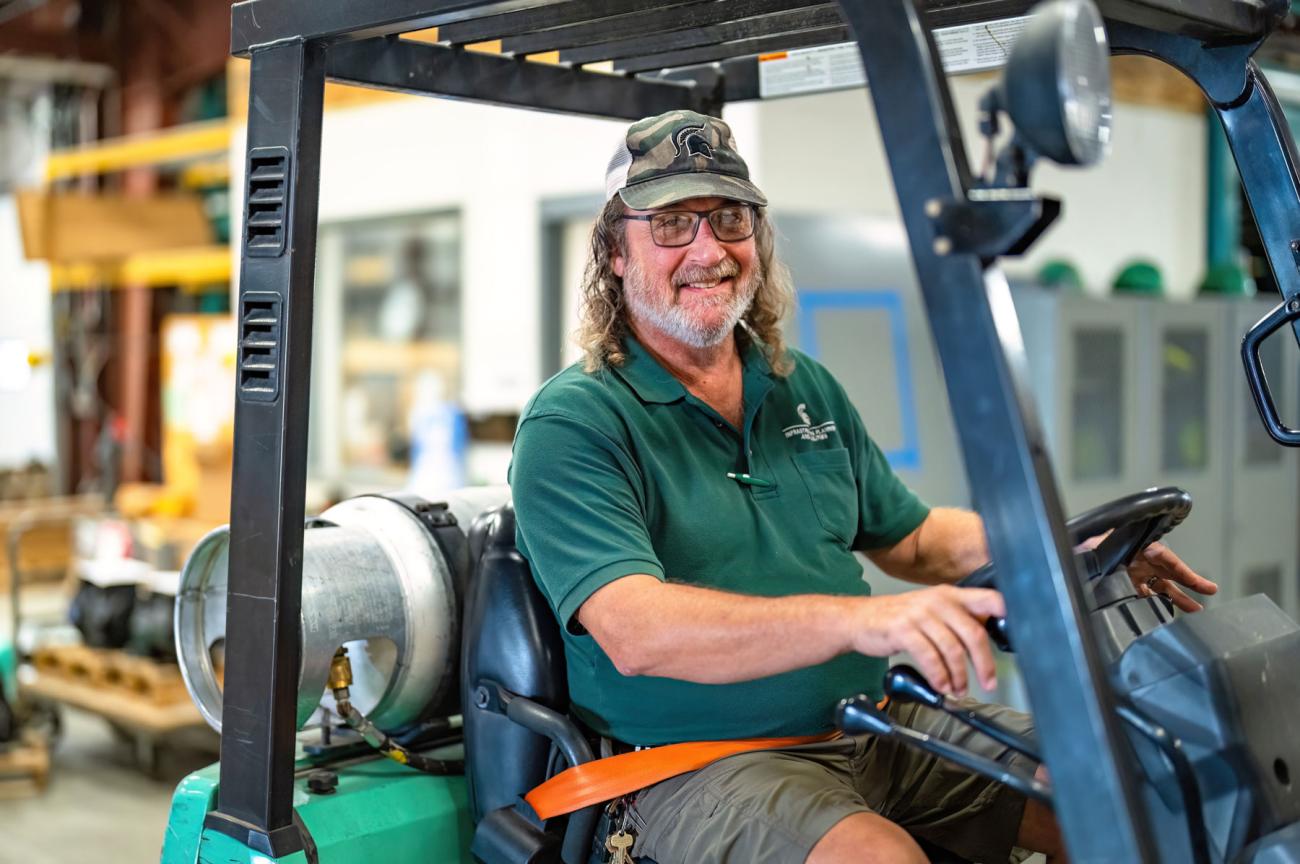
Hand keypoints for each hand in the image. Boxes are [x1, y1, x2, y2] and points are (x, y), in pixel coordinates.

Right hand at [849, 586, 1004, 697]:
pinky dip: (939, 676)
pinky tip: (941, 685)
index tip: (1020, 638)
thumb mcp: (930, 610)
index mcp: (950, 595)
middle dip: (985, 664)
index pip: (989, 599)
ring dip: (960, 675)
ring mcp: (920, 614)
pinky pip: (930, 657)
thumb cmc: (898, 619)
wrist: (858, 619)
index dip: (1007, 616)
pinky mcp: (903, 629)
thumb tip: (986, 638)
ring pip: (953, 649)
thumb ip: (957, 619)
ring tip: (959, 688)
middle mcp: (938, 601)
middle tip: (988, 682)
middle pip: (974, 633)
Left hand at [1077, 533, 1217, 611]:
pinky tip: (1164, 615)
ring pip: (1162, 587)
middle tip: (1210, 590)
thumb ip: (1095, 547)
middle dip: (1189, 580)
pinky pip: (1146, 596)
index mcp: (1134, 547)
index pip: (1162, 555)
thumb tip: (1092, 551)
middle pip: (1169, 571)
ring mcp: (1136, 573)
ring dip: (1178, 598)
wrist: (1075, 554)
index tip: (1190, 576)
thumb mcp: (1090, 543)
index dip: (1177, 566)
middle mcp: (1139, 561)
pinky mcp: (1128, 585)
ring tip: (1196, 609)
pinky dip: (1155, 605)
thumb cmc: (1086, 545)